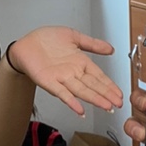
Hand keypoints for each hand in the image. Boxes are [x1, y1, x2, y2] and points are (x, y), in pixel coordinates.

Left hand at [6, 27, 121, 115]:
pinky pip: (62, 93)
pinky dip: (71, 101)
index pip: (99, 76)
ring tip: (106, 106)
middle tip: (118, 103)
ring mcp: (62, 79)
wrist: (26, 44)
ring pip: (81, 90)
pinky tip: (79, 109)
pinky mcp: (49, 82)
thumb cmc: (46, 39)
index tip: (119, 94)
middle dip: (106, 94)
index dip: (109, 85)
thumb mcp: (73, 36)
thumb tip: (110, 48)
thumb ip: (92, 44)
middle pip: (93, 85)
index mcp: (80, 62)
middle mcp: (73, 72)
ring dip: (94, 99)